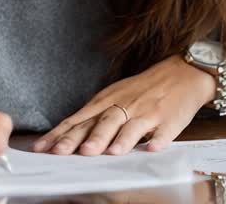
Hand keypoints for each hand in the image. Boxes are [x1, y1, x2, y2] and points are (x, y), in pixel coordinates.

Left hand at [33, 55, 215, 155]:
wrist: (182, 73)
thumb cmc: (142, 90)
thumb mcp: (113, 97)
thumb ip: (92, 118)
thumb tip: (65, 138)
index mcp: (107, 101)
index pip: (79, 119)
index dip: (61, 134)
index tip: (44, 147)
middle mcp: (124, 105)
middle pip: (101, 123)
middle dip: (83, 138)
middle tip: (66, 152)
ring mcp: (147, 113)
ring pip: (130, 127)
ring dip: (118, 139)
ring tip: (108, 153)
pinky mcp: (169, 120)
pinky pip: (163, 132)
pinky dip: (157, 140)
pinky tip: (152, 147)